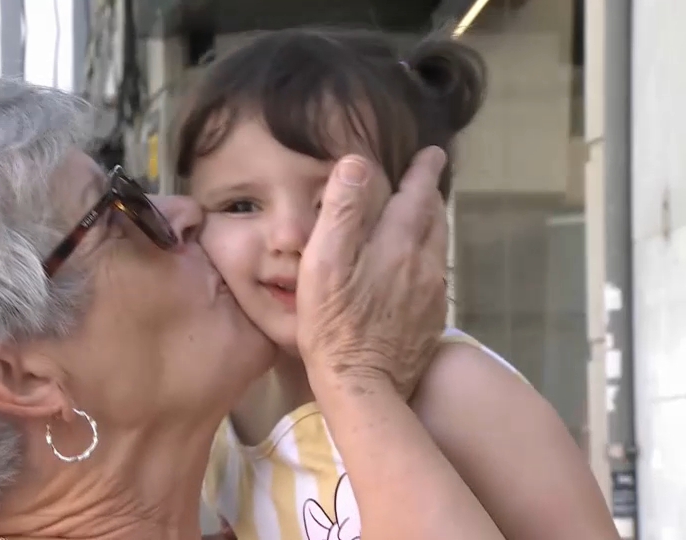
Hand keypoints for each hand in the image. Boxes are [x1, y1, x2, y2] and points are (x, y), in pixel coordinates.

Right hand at [296, 147, 448, 397]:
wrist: (364, 387)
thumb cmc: (333, 325)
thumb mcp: (324, 263)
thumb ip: (342, 212)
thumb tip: (356, 163)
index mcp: (399, 246)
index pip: (417, 196)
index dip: (423, 172)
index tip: (432, 153)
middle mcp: (425, 266)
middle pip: (435, 221)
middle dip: (431, 197)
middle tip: (425, 182)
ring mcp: (432, 296)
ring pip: (437, 249)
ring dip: (432, 227)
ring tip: (421, 218)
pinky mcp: (431, 322)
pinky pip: (434, 277)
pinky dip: (426, 259)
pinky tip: (412, 270)